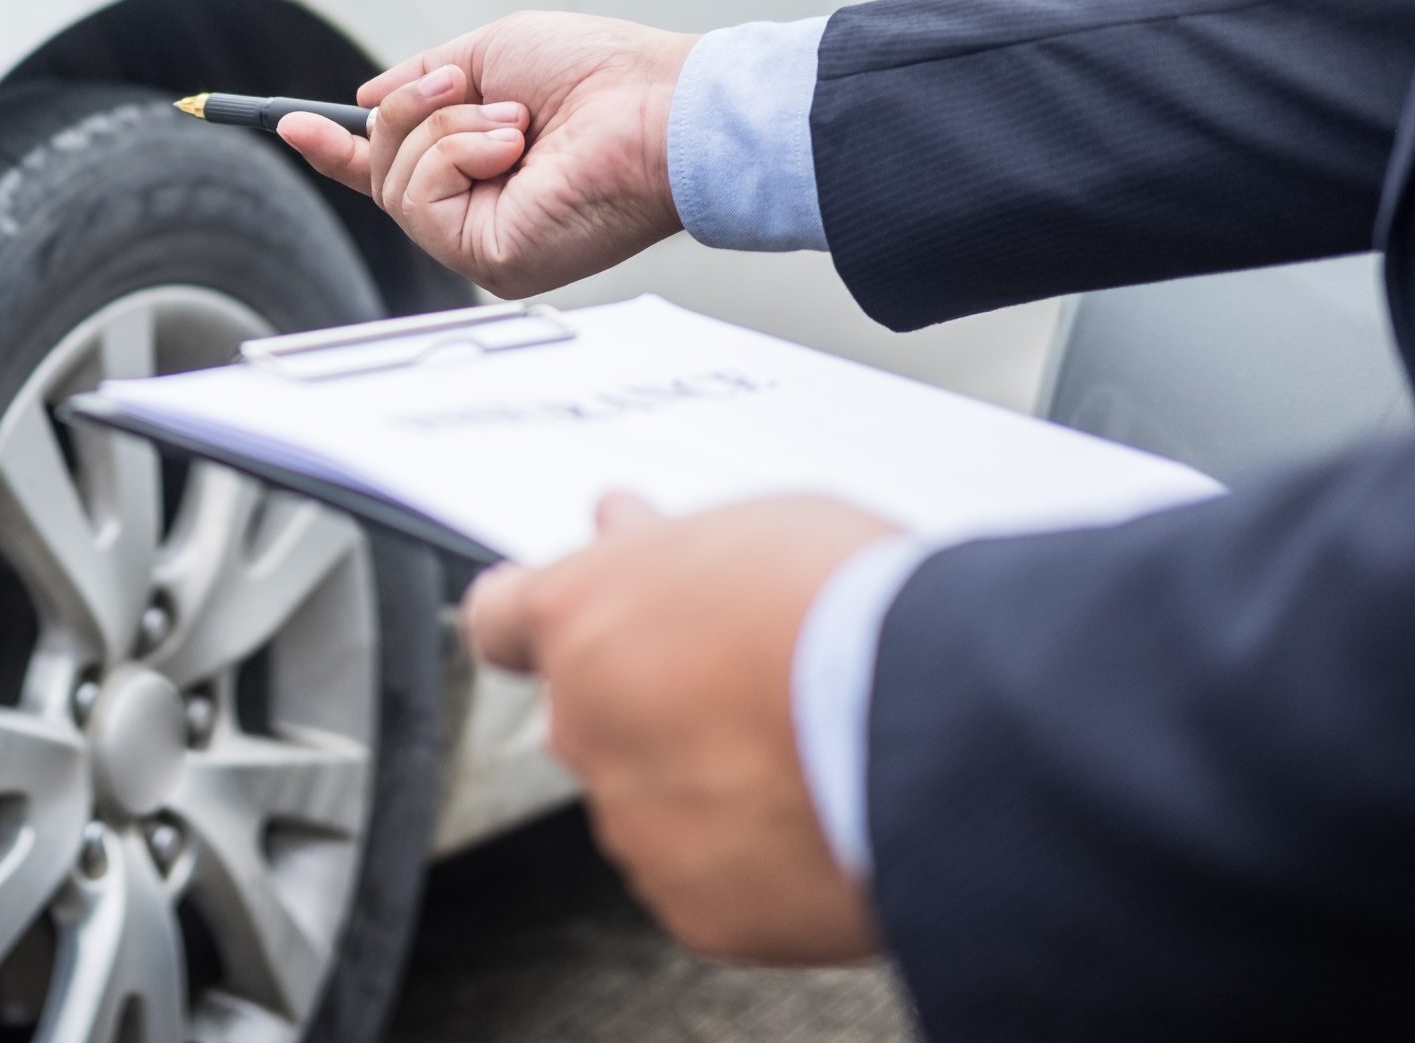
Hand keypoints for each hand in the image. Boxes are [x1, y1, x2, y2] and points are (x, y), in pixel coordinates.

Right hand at [278, 12, 696, 297]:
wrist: (659, 107)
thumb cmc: (602, 76)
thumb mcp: (490, 52)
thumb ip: (423, 79)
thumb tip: (363, 103)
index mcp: (484, 170)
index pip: (395, 171)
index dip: (339, 149)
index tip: (293, 124)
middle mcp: (481, 214)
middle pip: (382, 168)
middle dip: (412, 113)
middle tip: (469, 88)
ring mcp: (483, 243)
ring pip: (395, 181)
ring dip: (446, 128)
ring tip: (515, 123)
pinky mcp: (489, 260)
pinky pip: (419, 199)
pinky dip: (456, 153)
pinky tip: (512, 147)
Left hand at [465, 493, 900, 963]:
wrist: (934, 728)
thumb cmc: (849, 610)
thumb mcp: (749, 528)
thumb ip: (665, 547)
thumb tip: (627, 529)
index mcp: (579, 617)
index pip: (501, 621)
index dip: (533, 626)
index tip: (561, 631)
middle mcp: (581, 723)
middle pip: (594, 714)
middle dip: (652, 702)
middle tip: (742, 685)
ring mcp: (632, 822)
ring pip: (652, 801)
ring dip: (704, 784)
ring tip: (807, 754)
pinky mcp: (692, 906)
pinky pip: (707, 879)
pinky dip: (750, 860)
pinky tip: (815, 821)